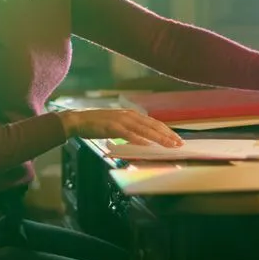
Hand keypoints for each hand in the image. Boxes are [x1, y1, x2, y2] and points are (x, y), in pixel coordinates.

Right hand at [57, 108, 185, 147]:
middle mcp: (129, 115)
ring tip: (168, 144)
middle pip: (152, 125)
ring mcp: (121, 120)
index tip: (177, 138)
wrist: (79, 120)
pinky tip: (146, 144)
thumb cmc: (98, 124)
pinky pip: (128, 134)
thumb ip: (131, 129)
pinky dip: (138, 139)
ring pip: (144, 130)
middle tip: (179, 143)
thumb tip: (144, 138)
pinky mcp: (112, 127)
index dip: (166, 130)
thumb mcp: (118, 124)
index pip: (154, 123)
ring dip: (158, 137)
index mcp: (132, 114)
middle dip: (167, 135)